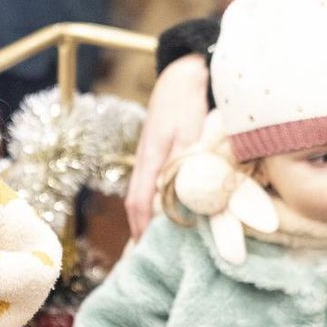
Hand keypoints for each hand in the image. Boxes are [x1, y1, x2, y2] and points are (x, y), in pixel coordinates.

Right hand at [126, 53, 209, 237]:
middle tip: (146, 253)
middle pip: (136, 202)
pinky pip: (151, 182)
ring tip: (154, 239)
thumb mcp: (190, 130)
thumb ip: (185, 161)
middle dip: (139, 228)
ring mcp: (149, 155)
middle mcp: (145, 160)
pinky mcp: (157, 150)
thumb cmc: (187, 100)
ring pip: (142, 192)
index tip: (144, 249)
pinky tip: (165, 208)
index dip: (141, 227)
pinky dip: (153, 200)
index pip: (140, 202)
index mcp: (150, 159)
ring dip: (145, 216)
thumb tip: (182, 192)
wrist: (182, 73)